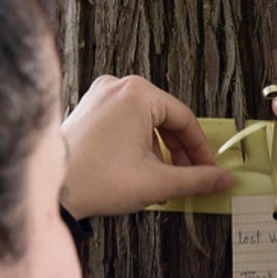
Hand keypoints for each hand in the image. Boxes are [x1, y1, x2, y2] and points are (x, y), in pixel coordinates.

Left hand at [61, 75, 233, 218]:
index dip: (201, 149)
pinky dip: (138, 144)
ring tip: (161, 180)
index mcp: (138, 94)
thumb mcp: (157, 183)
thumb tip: (225, 180)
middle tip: (189, 177)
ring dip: (159, 151)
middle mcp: (118, 86)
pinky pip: (125, 123)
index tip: (208, 170)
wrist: (51, 190)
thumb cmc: (97, 180)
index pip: (185, 119)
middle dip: (179, 152)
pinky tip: (139, 171)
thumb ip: (197, 179)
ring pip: (146, 122)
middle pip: (165, 118)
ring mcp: (100, 96)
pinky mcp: (87, 109)